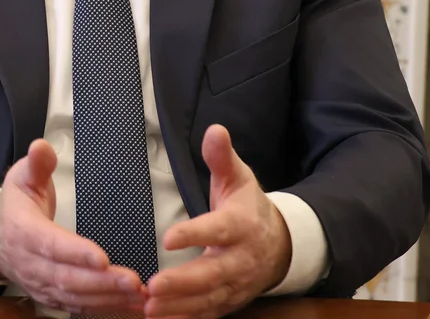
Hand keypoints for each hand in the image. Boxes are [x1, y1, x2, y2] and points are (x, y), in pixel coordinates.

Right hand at [0, 139, 146, 314]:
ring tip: (139, 295)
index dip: (76, 253)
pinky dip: (105, 308)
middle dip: (102, 282)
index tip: (102, 257)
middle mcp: (31, 263)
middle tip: (134, 281)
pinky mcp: (52, 296)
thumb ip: (37, 164)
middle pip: (67, 278)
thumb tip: (41, 147)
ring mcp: (41, 284)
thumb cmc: (16, 205)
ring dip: (108, 298)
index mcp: (23, 231)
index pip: (51, 244)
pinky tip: (130, 306)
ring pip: (75, 296)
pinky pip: (78, 307)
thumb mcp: (22, 177)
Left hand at [145, 125, 290, 318]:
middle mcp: (240, 258)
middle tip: (153, 286)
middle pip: (213, 273)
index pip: (217, 229)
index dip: (194, 234)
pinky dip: (186, 318)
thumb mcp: (238, 177)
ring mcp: (237, 284)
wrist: (280, 244)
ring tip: (149, 306)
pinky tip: (160, 318)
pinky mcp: (229, 300)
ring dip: (179, 305)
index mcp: (240, 225)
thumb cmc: (248, 207)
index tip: (167, 237)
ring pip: (209, 298)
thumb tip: (214, 129)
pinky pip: (208, 313)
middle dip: (183, 282)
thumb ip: (222, 156)